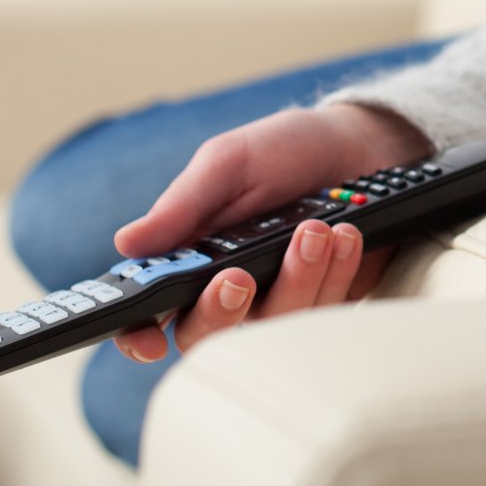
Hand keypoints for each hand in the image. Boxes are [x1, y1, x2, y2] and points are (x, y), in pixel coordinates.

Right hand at [108, 102, 430, 360]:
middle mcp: (227, 289)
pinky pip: (324, 309)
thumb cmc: (283, 152)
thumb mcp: (229, 163)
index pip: (148, 313)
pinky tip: (345, 235)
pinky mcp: (325, 299)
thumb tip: (127, 244)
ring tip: (317, 228)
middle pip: (206, 335)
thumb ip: (183, 205)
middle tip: (240, 274)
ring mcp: (278, 299)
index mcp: (188, 257)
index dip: (138, 336)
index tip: (149, 341)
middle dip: (221, 310)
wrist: (358, 144)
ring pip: (273, 324)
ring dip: (297, 276)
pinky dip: (336, 271)